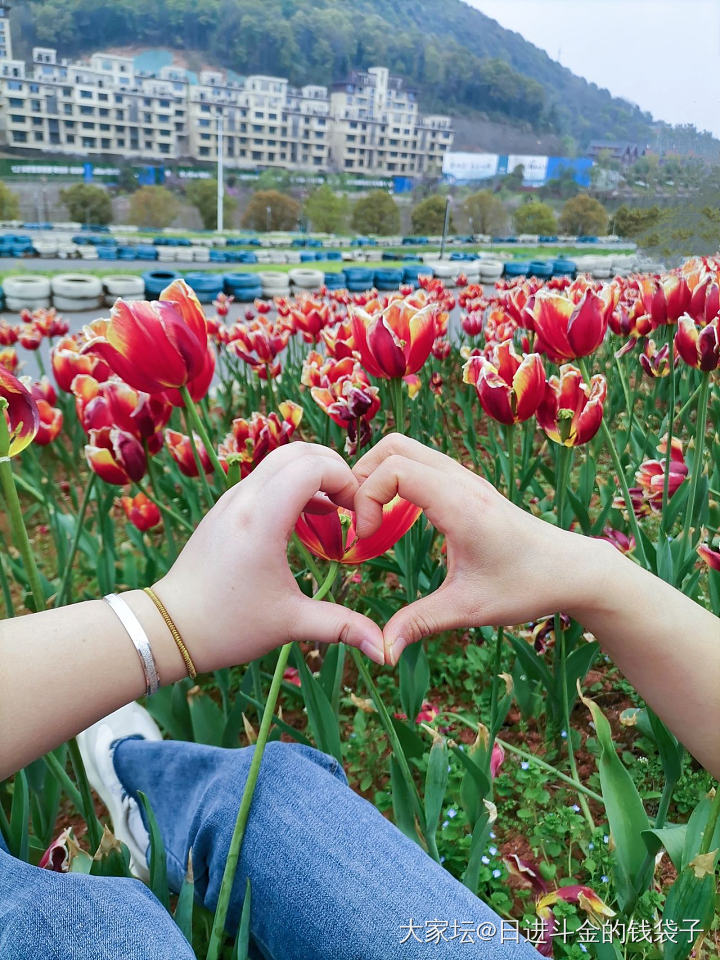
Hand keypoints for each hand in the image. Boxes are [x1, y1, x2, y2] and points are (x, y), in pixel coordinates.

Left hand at [154, 442, 385, 669]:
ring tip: (335, 510)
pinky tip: (310, 517)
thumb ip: (342, 627)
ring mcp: (232, 499)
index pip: (313, 466)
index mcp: (262, 520)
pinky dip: (293, 484)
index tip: (359, 513)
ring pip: (280, 460)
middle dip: (334, 468)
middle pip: (298, 451)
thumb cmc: (228, 626)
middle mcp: (245, 499)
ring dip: (313, 474)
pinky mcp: (225, 507)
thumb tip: (386, 650)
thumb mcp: (290, 624)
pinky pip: (265, 477)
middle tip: (353, 503)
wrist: (169, 627)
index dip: (346, 479)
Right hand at [353, 434, 607, 664]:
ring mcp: (464, 479)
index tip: (366, 537)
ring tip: (370, 518)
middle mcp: (460, 481)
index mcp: (459, 504)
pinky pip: (420, 463)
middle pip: (394, 446)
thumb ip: (421, 623)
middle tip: (358, 520)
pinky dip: (395, 478)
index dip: (366, 496)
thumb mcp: (469, 608)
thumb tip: (383, 651)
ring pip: (406, 449)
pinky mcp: (466, 486)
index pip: (394, 469)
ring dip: (378, 475)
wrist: (570, 569)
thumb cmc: (526, 586)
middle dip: (362, 476)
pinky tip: (394, 518)